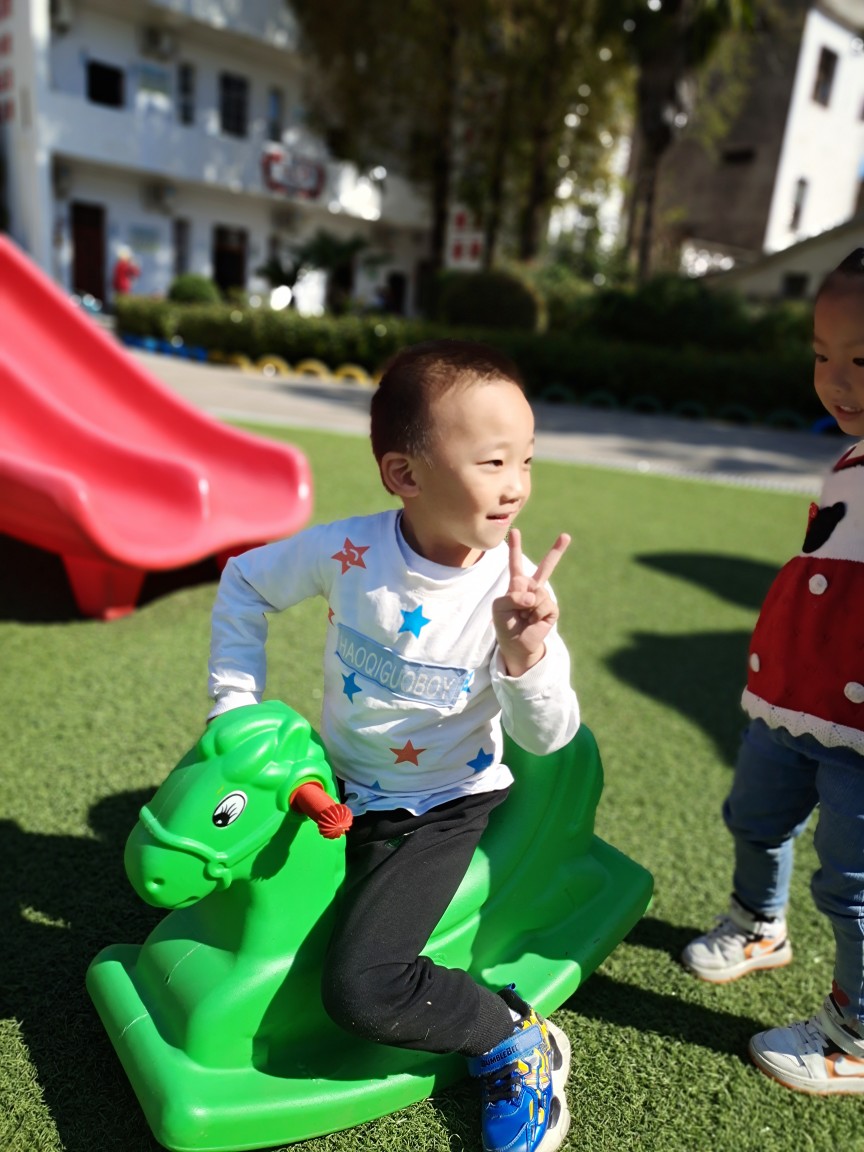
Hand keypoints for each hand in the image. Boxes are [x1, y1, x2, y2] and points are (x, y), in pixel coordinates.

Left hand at [492, 529, 570, 676]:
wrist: (515, 643)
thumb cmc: (505, 624)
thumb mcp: (500, 607)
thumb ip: (513, 595)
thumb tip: (534, 596)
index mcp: (517, 584)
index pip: (516, 563)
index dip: (515, 547)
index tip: (515, 531)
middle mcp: (532, 588)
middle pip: (546, 567)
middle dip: (556, 551)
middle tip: (566, 536)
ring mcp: (543, 598)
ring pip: (539, 592)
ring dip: (528, 606)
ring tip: (524, 616)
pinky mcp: (551, 610)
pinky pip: (545, 604)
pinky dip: (536, 614)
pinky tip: (533, 620)